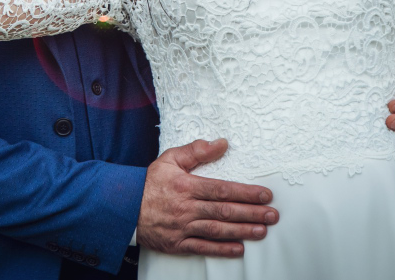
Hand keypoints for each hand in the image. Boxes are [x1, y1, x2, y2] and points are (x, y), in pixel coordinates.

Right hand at [136, 139, 277, 257]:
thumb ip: (196, 151)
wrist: (123, 208)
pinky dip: (221, 250)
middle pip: (224, 211)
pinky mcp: (177, 243)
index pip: (222, 189)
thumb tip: (222, 143)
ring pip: (217, 230)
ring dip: (242, 231)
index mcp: (186, 186)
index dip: (246, 193)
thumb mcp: (170, 159)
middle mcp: (186, 208)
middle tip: (272, 215)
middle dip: (251, 213)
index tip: (265, 195)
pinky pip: (202, 248)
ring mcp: (182, 228)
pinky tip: (238, 249)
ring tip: (261, 231)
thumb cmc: (149, 182)